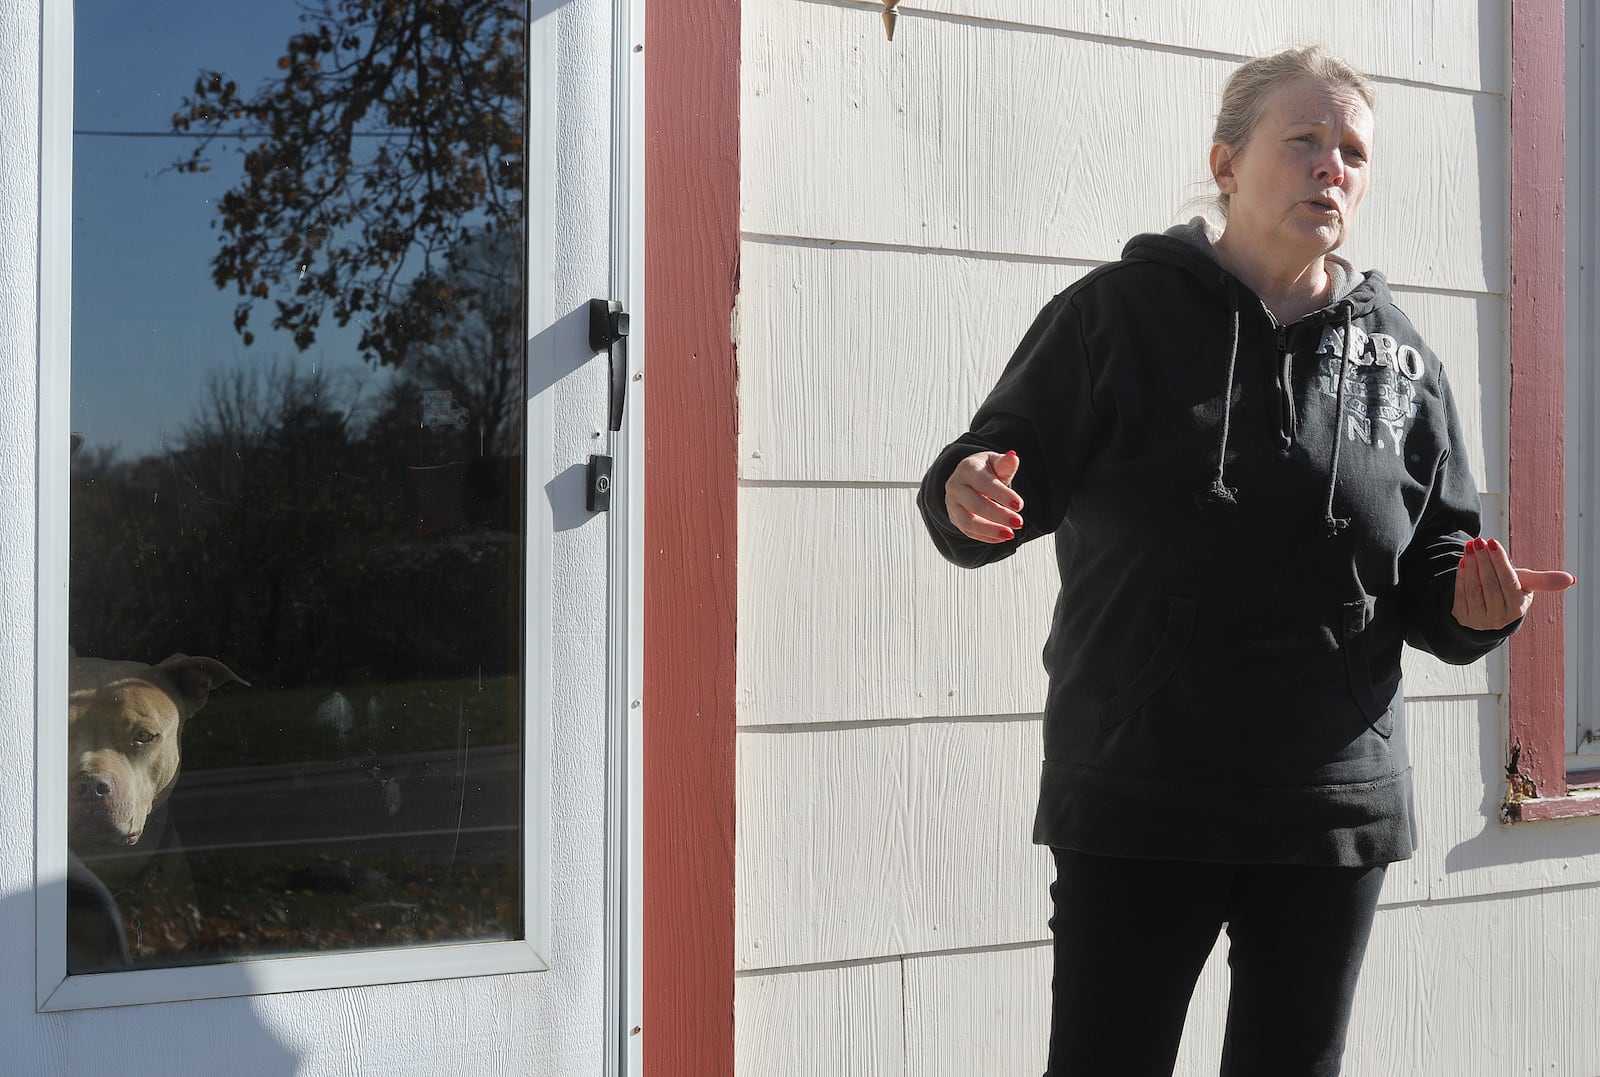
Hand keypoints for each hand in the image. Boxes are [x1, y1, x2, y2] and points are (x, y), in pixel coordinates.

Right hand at [945, 450, 1024, 542]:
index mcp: (966, 469)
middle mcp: (955, 486)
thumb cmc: (985, 469)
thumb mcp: (995, 463)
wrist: (967, 477)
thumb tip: (1013, 456)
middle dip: (998, 515)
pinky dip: (986, 537)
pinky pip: (968, 531)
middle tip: (1019, 522)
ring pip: (968, 522)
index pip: (984, 484)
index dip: (1002, 495)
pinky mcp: (954, 518)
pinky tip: (1002, 537)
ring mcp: (952, 504)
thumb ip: (1005, 463)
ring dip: (990, 530)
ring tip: (1010, 535)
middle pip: (975, 504)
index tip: (1020, 505)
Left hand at [1453, 537, 1576, 630]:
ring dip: (1471, 565)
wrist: (1489, 609)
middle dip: (1483, 560)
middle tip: (1478, 540)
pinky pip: (1460, 594)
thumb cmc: (1510, 590)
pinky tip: (1463, 561)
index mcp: (1517, 608)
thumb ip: (1545, 580)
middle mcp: (1499, 617)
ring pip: (1474, 588)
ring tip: (1470, 547)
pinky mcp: (1463, 617)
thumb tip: (1571, 579)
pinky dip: (1461, 576)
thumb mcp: (1526, 584)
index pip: (1509, 581)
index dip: (1499, 561)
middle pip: (1490, 584)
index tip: (1492, 542)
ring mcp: (1480, 619)